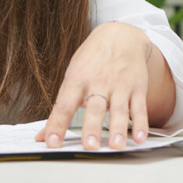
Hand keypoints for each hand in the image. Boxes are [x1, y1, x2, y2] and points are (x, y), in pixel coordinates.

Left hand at [35, 22, 154, 150]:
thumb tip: (41, 136)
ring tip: (117, 145)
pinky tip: (140, 138)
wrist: (120, 35)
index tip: (51, 142)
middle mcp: (98, 83)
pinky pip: (139, 108)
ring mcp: (119, 86)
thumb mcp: (72, 77)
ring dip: (118, 128)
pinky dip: (141, 124)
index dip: (56, 124)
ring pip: (119, 109)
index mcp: (77, 80)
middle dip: (92, 128)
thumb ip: (60, 110)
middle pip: (94, 108)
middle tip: (90, 146)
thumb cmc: (92, 60)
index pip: (64, 105)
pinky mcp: (137, 88)